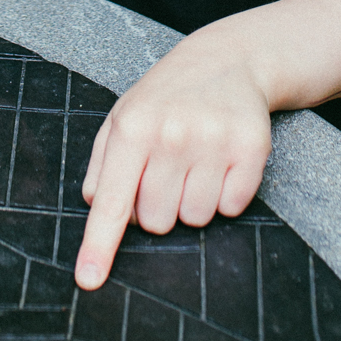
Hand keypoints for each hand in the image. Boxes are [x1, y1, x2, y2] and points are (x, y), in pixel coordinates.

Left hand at [74, 18, 272, 289]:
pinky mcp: (251, 148)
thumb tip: (97, 207)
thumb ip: (103, 165)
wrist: (227, 60)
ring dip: (195, 201)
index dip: (99, 244)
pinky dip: (227, 194)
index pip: (113, 201)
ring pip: (196, 219)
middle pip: (157, 222)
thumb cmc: (166, 98)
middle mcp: (172, 135)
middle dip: (159, 208)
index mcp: (132, 128)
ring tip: (196, 162)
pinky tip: (221, 162)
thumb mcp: (123, 118)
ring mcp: (214, 141)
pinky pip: (233, 207)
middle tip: (168, 170)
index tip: (89, 279)